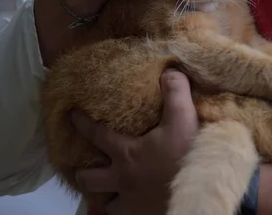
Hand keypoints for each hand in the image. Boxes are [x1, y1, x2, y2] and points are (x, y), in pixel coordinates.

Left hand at [72, 69, 198, 214]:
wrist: (200, 192)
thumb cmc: (188, 156)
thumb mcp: (184, 119)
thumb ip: (175, 93)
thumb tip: (168, 71)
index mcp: (127, 153)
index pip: (96, 134)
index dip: (82, 123)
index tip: (71, 115)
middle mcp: (121, 179)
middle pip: (88, 178)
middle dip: (83, 172)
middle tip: (84, 166)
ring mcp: (128, 202)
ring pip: (102, 203)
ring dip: (102, 195)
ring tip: (106, 189)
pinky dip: (120, 211)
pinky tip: (128, 206)